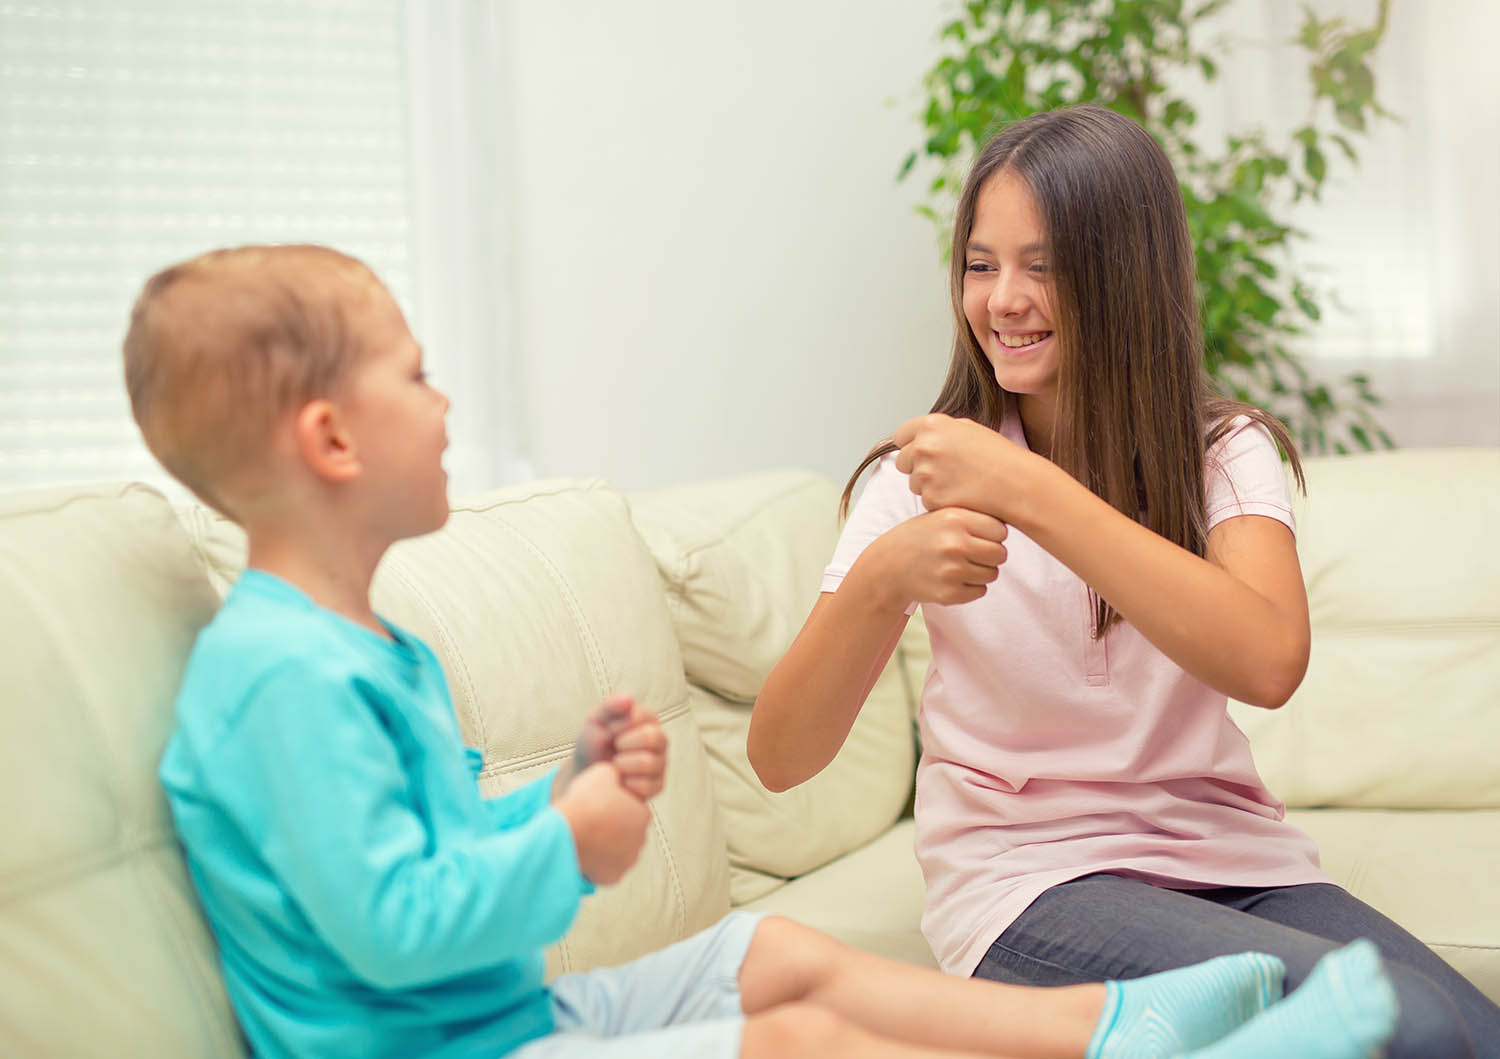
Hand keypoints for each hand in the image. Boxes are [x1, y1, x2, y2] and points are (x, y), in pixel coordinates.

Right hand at [553, 761, 650, 885]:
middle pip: (626, 832)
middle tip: (591, 821)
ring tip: (586, 837)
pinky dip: (597, 863)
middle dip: (612, 828)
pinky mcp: (612, 877)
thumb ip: (615, 774)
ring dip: (606, 846)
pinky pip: (606, 869)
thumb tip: (616, 773)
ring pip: (617, 852)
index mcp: (642, 815)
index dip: (615, 806)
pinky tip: (584, 852)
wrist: (567, 831)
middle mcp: (640, 841)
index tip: (599, 805)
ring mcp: (627, 861)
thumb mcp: (603, 773)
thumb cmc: (585, 802)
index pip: (633, 809)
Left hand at [558, 694, 667, 801]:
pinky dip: (626, 783)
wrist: (587, 776)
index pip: (642, 716)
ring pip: (648, 763)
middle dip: (623, 743)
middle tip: (614, 747)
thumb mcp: (596, 721)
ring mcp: (660, 763)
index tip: (608, 730)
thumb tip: (629, 699)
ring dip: (623, 765)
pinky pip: (647, 785)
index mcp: (647, 719)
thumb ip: (611, 707)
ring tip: (614, 765)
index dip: (619, 725)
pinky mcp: (657, 785)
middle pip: (652, 737)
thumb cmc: (594, 744)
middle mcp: (659, 740)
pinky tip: (620, 781)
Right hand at [868, 506, 1008, 608]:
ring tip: (959, 564)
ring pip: (992, 574)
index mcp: (955, 518)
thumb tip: (1016, 518)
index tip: (979, 536)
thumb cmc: (921, 537)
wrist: (889, 566)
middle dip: (990, 554)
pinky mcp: (949, 593)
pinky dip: (971, 587)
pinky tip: (952, 578)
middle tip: (971, 552)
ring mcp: (952, 570)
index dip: (992, 534)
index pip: (1001, 530)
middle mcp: (954, 543)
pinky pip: (980, 591)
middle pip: (1001, 553)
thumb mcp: (942, 514)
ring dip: (981, 571)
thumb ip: (974, 516)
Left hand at [893, 413, 1030, 518]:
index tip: (919, 452)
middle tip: (944, 471)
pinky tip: (960, 495)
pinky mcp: (931, 498)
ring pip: (914, 483)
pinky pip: (926, 501)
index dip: (910, 445)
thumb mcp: (968, 429)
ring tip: (958, 483)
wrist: (1015, 484)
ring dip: (929, 486)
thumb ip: (938, 431)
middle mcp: (924, 447)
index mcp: (931, 425)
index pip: (901, 436)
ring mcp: (925, 474)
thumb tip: (918, 438)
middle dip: (917, 467)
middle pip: (902, 461)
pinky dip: (939, 501)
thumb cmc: (997, 457)